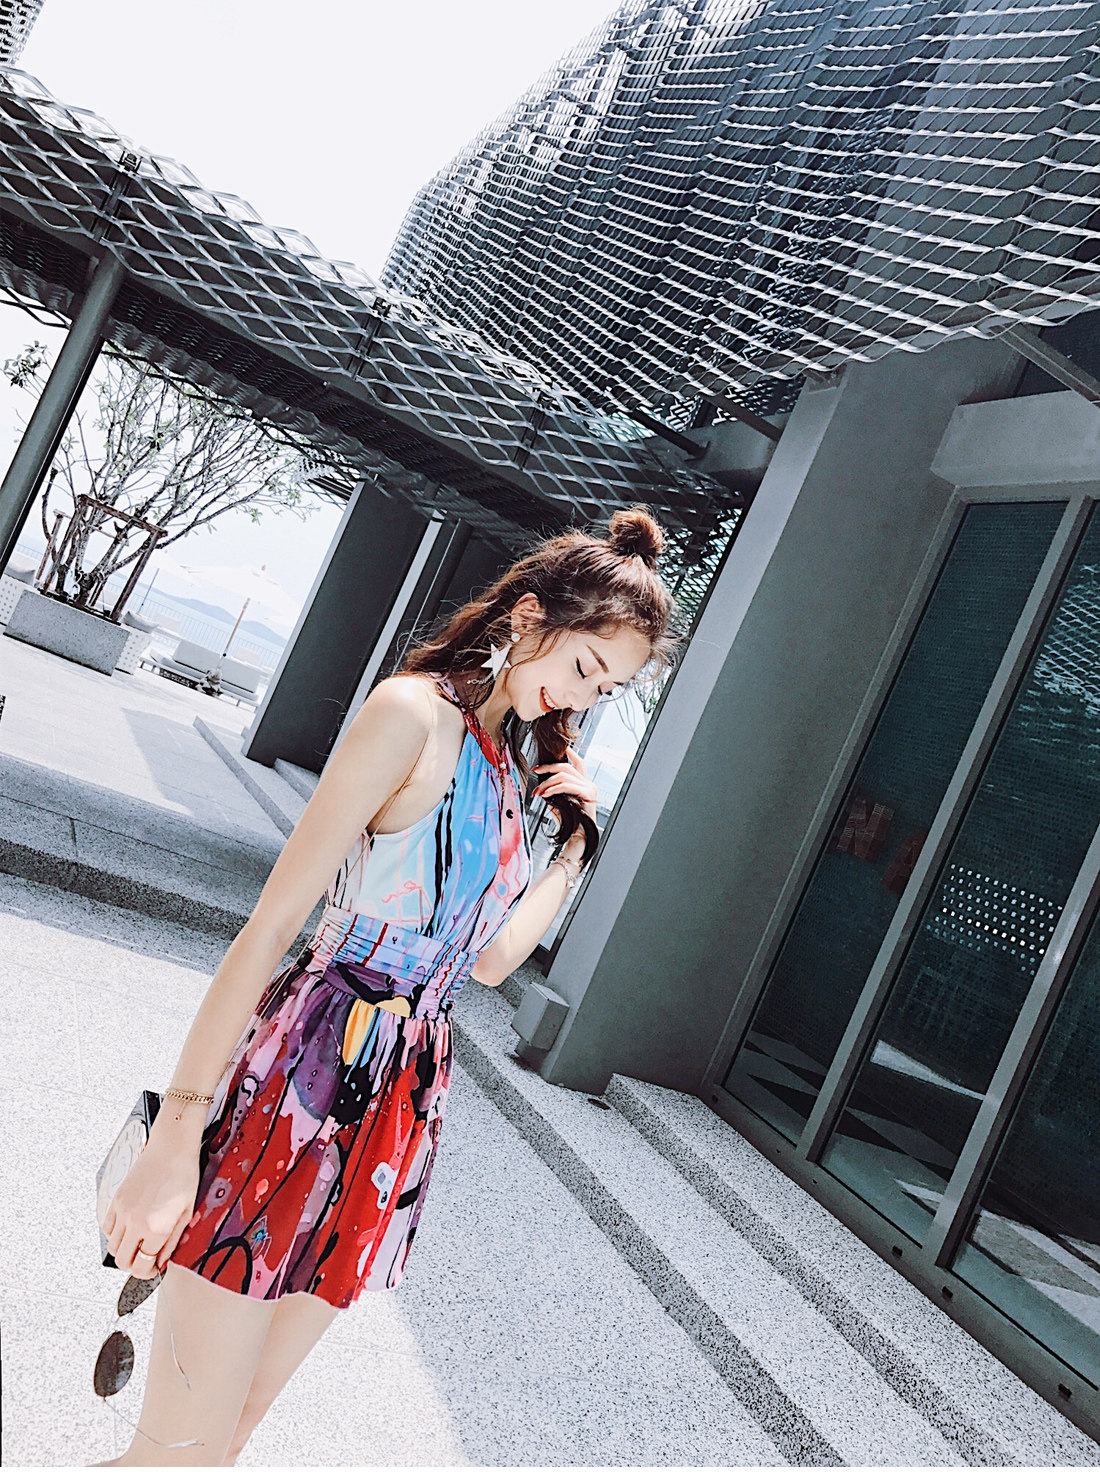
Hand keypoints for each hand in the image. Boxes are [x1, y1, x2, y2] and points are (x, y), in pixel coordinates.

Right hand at [101, 1139, 200, 1278]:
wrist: (171, 1149)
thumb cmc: (183, 1176)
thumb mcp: (187, 1213)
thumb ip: (172, 1242)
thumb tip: (161, 1262)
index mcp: (156, 1228)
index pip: (143, 1266)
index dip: (149, 1273)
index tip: (153, 1270)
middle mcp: (135, 1222)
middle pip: (123, 1262)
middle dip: (134, 1266)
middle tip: (145, 1261)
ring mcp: (122, 1211)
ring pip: (113, 1247)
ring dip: (124, 1251)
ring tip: (138, 1243)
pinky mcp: (115, 1200)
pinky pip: (106, 1228)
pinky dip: (115, 1234)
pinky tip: (129, 1229)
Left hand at [532, 747, 598, 826]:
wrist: (577, 836)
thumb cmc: (568, 821)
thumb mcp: (560, 800)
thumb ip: (556, 788)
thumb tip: (544, 780)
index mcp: (584, 784)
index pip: (578, 763)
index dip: (569, 753)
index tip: (560, 748)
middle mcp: (589, 784)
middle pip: (566, 767)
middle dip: (548, 767)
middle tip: (535, 771)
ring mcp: (590, 788)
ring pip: (564, 775)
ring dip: (547, 782)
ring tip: (538, 792)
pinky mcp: (588, 794)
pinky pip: (566, 785)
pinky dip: (553, 789)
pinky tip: (545, 795)